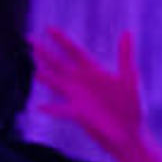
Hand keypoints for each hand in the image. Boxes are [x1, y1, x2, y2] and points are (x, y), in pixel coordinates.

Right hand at [31, 19, 161, 161]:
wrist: (130, 133)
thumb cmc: (132, 105)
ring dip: (44, 76)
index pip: (73, 51)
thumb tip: (126, 32)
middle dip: (44, 52)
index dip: (61, 39)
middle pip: (59, 63)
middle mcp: (82, 81)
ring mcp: (77, 97)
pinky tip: (39, 107)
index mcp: (94, 70)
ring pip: (56, 83)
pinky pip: (60, 110)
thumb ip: (125, 56)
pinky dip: (50, 109)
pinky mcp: (77, 114)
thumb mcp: (129, 78)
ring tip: (32, 69)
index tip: (48, 27)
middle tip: (29, 39)